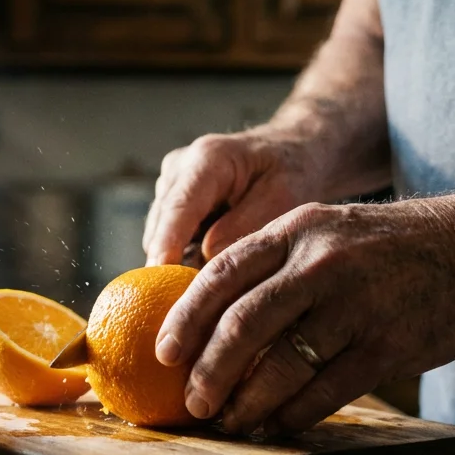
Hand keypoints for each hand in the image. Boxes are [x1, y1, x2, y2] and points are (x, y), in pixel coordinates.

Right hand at [143, 127, 315, 266]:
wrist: (295, 153)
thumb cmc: (294, 171)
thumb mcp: (283, 198)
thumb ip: (245, 228)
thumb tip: (207, 260)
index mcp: (208, 160)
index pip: (178, 208)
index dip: (166, 245)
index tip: (160, 279)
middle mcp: (179, 169)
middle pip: (161, 229)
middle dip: (174, 266)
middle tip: (205, 301)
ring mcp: (171, 185)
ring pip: (161, 238)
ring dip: (182, 262)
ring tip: (218, 281)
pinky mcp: (172, 202)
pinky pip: (169, 239)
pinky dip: (186, 256)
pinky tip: (214, 265)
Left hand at [153, 196, 454, 435]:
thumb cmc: (389, 248)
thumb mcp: (327, 231)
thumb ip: (274, 264)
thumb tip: (210, 318)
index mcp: (297, 230)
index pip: (223, 274)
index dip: (185, 318)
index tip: (162, 353)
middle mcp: (322, 263)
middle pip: (243, 324)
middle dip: (208, 371)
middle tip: (192, 402)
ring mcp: (357, 304)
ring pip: (281, 365)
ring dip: (247, 402)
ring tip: (229, 421)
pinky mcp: (389, 345)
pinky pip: (326, 391)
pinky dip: (293, 414)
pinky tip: (277, 425)